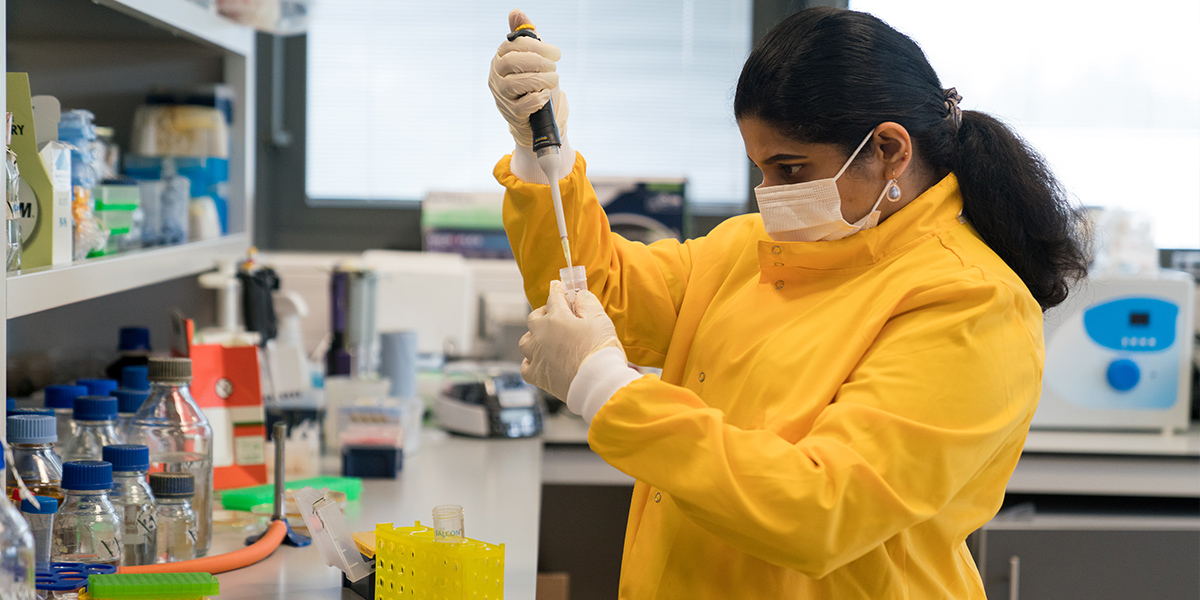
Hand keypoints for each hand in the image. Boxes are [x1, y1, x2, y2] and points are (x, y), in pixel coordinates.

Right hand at [489, 9, 569, 147]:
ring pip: (516, 83)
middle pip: (511, 62)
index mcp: (501, 58)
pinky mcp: (511, 112)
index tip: (556, 53)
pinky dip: (537, 99)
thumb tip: (516, 12)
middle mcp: (497, 75)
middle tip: (554, 67)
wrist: (532, 115)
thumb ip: (526, 37)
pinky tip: (545, 96)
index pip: (514, 45)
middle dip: (537, 62)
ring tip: (554, 80)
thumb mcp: (532, 58)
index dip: (537, 46)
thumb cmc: (532, 81)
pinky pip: (522, 105)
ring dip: (540, 80)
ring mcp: (502, 95)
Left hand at [520, 280, 621, 401]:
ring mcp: (537, 356)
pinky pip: (525, 366)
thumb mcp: (600, 319)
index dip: (558, 291)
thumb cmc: (601, 350)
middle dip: (543, 313)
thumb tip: (579, 295)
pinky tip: (538, 360)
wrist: (598, 383)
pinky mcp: (538, 375)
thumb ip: (588, 303)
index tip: (558, 287)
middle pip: (534, 318)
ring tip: (544, 339)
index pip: (554, 298)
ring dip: (533, 337)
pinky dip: (530, 362)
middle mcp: (542, 335)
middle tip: (553, 314)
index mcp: (557, 318)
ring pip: (525, 341)